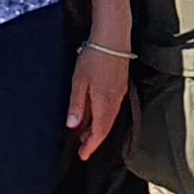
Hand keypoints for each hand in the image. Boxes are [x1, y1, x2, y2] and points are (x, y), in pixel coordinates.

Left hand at [68, 42, 129, 158]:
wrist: (113, 38)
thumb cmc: (94, 58)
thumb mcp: (79, 82)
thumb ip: (77, 105)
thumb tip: (72, 126)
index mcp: (105, 103)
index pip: (99, 132)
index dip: (91, 146)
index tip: (82, 155)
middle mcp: (115, 101)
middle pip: (106, 127)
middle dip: (94, 139)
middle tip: (81, 147)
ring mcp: (120, 93)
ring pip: (109, 118)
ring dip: (98, 128)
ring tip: (85, 132)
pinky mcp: (121, 86)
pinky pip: (112, 108)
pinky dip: (103, 116)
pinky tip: (95, 113)